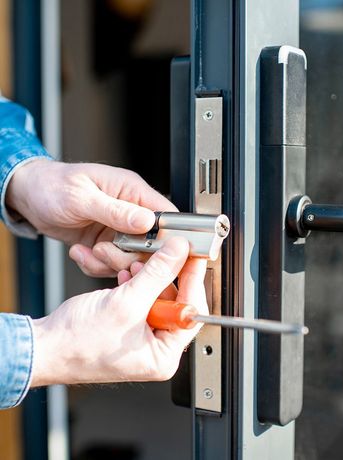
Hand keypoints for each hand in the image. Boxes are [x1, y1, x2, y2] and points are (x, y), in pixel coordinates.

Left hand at [6, 159, 175, 276]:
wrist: (30, 196)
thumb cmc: (52, 185)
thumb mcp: (82, 197)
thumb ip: (116, 210)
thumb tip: (147, 221)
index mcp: (133, 191)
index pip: (166, 215)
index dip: (167, 237)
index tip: (153, 252)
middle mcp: (131, 211)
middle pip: (151, 244)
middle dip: (129, 255)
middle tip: (104, 251)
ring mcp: (120, 230)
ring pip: (132, 259)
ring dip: (109, 262)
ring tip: (89, 251)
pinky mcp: (108, 244)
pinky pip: (112, 265)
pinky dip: (96, 266)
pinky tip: (81, 252)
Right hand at [31, 237, 207, 385]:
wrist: (43, 347)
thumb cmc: (77, 343)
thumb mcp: (126, 302)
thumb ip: (157, 274)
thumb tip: (179, 253)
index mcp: (163, 356)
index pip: (191, 312)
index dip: (193, 281)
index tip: (194, 258)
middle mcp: (156, 349)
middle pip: (176, 302)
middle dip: (165, 276)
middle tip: (166, 254)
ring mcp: (143, 338)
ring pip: (157, 296)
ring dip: (147, 277)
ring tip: (135, 266)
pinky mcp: (129, 326)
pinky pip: (142, 299)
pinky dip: (136, 284)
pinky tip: (125, 276)